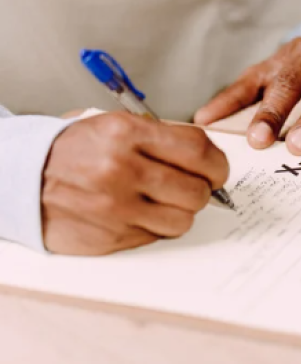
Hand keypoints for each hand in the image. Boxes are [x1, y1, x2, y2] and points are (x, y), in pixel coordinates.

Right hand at [42, 112, 229, 254]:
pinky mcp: (110, 236)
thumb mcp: (112, 126)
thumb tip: (206, 156)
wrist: (20, 178)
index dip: (217, 164)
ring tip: (163, 201)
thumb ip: (159, 137)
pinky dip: (156, 227)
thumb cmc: (72, 151)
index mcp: (126, 134)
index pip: (199, 150)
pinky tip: (139, 213)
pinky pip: (156, 236)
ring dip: (180, 212)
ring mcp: (115, 207)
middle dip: (202, 190)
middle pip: (197, 190)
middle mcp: (122, 170)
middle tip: (192, 187)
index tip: (216, 169)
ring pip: (183, 220)